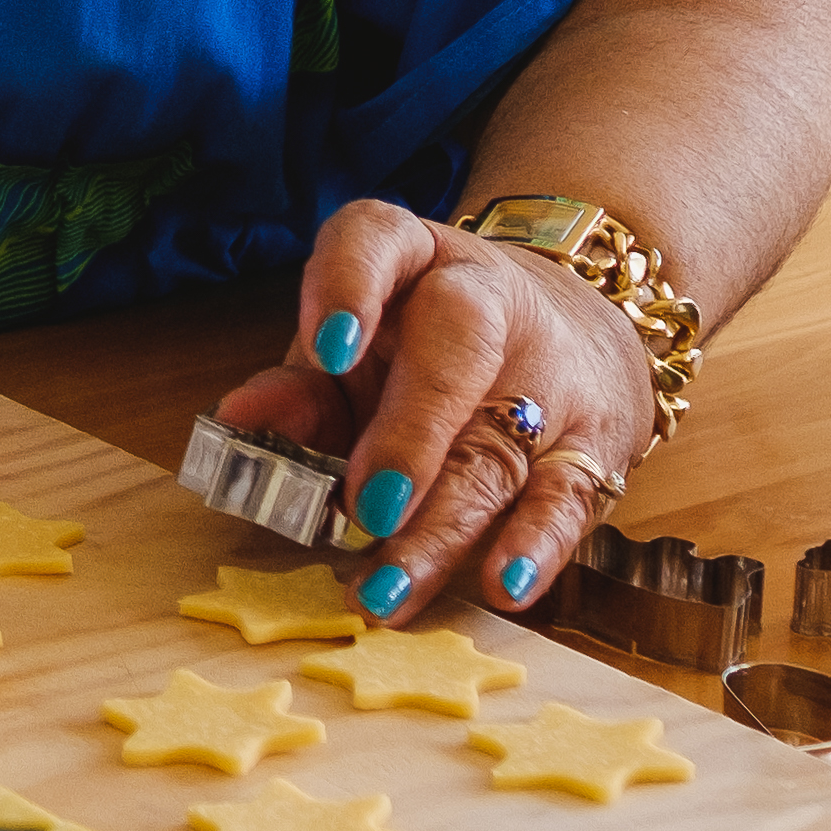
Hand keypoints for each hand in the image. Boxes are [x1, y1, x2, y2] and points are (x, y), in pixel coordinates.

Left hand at [201, 197, 659, 622]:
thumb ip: (300, 391)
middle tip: (367, 508)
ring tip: (388, 591)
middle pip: (457, 349)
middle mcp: (486, 301)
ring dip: (442, 529)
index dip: (349, 286)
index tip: (327, 349)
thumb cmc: (425, 350)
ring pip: (499, 445)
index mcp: (411, 260)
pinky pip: (568, 496)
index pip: (378, 240)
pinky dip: (534, 546)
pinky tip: (502, 586)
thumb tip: (237, 420)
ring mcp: (549, 372)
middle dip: (409, 434)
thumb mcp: (357, 352)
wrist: (568, 331)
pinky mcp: (593, 442)